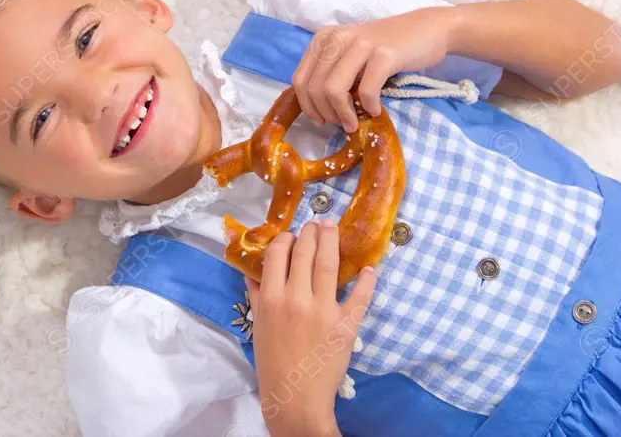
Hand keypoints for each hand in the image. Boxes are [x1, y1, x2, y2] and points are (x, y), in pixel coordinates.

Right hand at [247, 221, 376, 436]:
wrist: (295, 397)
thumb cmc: (272, 361)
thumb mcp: (259, 325)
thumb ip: (256, 295)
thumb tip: (252, 270)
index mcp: (270, 298)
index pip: (277, 253)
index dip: (285, 238)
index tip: (291, 234)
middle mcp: (296, 298)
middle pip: (304, 251)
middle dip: (310, 232)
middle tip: (316, 224)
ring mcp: (323, 310)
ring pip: (328, 262)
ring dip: (331, 239)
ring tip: (332, 227)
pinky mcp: (346, 324)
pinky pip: (360, 295)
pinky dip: (367, 279)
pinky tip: (369, 267)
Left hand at [292, 7, 457, 130]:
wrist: (428, 30)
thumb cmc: (387, 48)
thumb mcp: (350, 55)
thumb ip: (331, 73)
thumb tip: (316, 109)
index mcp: (324, 38)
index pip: (300, 78)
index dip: (307, 105)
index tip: (321, 120)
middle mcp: (337, 37)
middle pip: (314, 87)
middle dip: (325, 113)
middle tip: (343, 123)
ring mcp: (360, 44)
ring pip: (333, 90)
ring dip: (343, 114)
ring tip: (354, 123)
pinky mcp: (384, 54)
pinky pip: (366, 91)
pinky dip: (368, 106)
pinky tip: (375, 109)